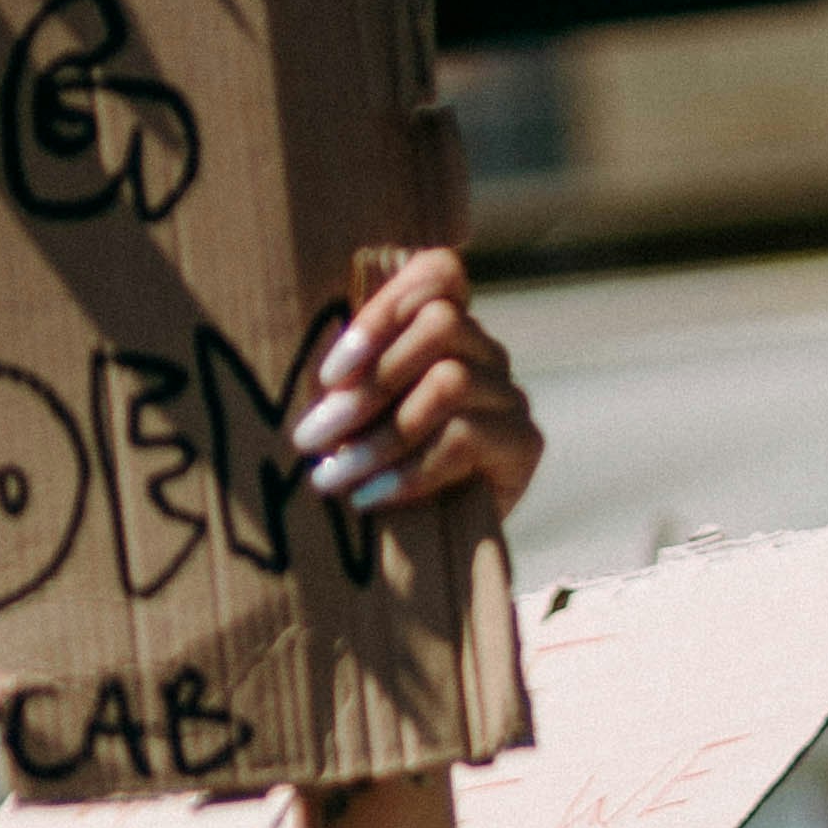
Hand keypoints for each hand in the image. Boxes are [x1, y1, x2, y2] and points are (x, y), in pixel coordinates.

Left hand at [287, 248, 542, 525]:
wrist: (434, 552)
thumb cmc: (379, 474)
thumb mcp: (357, 422)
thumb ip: (346, 384)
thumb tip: (304, 379)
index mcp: (445, 330)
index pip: (438, 274)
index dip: (384, 311)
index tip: (329, 374)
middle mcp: (485, 352)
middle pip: (441, 325)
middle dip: (367, 385)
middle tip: (311, 438)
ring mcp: (509, 395)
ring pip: (449, 381)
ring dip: (378, 436)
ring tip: (330, 478)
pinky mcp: (524, 444)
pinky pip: (465, 437)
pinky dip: (410, 471)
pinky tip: (369, 499)